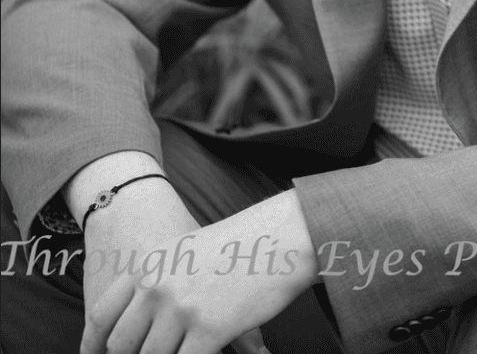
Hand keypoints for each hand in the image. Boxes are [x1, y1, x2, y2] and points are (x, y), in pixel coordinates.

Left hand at [80, 188, 317, 353]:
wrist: (278, 238)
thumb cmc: (235, 246)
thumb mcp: (184, 253)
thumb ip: (154, 284)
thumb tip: (136, 321)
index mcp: (147, 267)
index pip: (101, 317)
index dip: (94, 346)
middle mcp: (157, 289)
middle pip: (122, 347)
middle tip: (150, 353)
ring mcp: (180, 311)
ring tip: (179, 350)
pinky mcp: (208, 331)